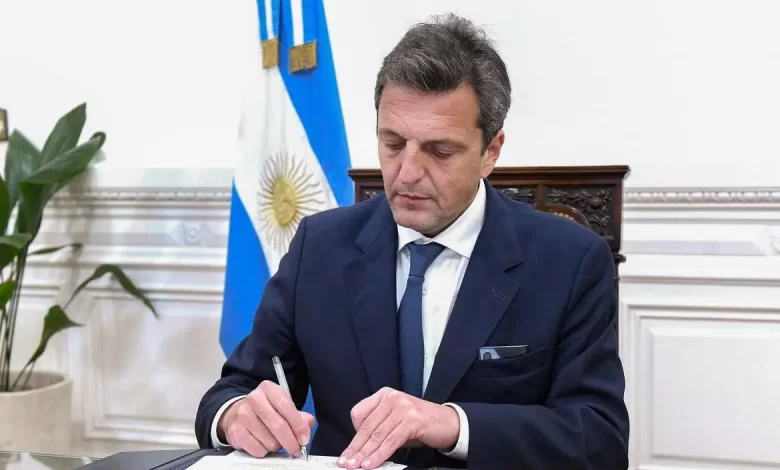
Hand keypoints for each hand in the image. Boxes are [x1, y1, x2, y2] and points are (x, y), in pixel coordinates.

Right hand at [218, 380, 314, 457]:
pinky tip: (262, 443)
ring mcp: (243, 415)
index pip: (287, 407)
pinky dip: (264, 451)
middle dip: (291, 441)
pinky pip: (258, 450)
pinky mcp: (235, 431)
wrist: (237, 414)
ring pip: (269, 441)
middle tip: (296, 449)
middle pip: (278, 426)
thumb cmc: (266, 411)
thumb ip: (299, 417)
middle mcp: (254, 398)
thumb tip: (305, 432)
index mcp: (269, 388)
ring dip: (276, 446)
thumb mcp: (283, 406)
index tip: (304, 439)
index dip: (298, 426)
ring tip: (274, 440)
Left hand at [337, 387, 459, 468]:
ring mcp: (402, 407)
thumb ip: (379, 430)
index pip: (359, 413)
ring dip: (365, 454)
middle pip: (367, 426)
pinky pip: (390, 441)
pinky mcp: (411, 420)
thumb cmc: (421, 425)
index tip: (347, 451)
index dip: (353, 435)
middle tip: (345, 462)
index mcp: (384, 395)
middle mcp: (392, 398)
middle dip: (355, 448)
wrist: (449, 424)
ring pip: (377, 435)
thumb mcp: (396, 422)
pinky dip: (379, 455)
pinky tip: (372, 463)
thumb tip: (360, 449)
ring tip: (355, 466)